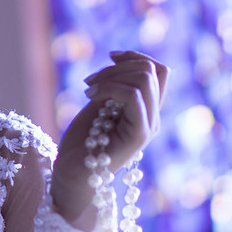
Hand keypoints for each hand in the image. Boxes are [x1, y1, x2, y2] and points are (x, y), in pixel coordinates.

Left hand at [50, 50, 168, 221]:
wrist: (72, 176)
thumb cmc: (82, 143)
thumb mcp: (100, 104)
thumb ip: (115, 86)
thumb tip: (119, 60)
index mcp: (147, 110)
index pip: (160, 71)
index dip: (136, 56)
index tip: (110, 57)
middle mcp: (153, 118)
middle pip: (153, 70)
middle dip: (118, 66)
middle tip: (91, 81)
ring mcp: (148, 127)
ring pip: (145, 79)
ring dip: (111, 76)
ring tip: (89, 89)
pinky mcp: (138, 136)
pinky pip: (133, 96)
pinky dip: (109, 88)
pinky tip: (89, 96)